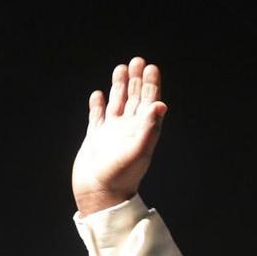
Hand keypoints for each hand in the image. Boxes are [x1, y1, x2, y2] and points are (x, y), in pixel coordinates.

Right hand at [72, 58, 166, 216]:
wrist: (99, 194)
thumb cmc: (120, 177)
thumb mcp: (137, 150)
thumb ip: (149, 127)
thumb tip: (161, 105)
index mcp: (142, 131)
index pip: (149, 102)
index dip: (151, 85)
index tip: (151, 68)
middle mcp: (128, 130)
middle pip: (135, 99)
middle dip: (136, 80)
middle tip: (138, 61)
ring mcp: (112, 132)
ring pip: (117, 103)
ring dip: (119, 86)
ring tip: (120, 68)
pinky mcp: (95, 137)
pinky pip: (98, 115)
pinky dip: (98, 104)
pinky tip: (98, 94)